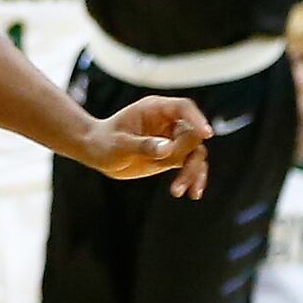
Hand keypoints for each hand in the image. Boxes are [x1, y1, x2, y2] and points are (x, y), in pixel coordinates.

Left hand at [85, 95, 210, 195]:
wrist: (96, 152)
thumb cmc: (104, 142)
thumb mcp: (119, 144)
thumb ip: (142, 145)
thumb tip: (168, 149)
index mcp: (155, 109)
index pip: (183, 108)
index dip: (197, 119)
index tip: (206, 134)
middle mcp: (167, 122)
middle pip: (193, 135)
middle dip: (189, 157)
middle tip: (173, 178)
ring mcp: (172, 139)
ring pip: (195, 153)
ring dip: (192, 172)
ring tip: (178, 191)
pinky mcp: (172, 156)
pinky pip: (190, 165)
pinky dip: (194, 177)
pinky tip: (193, 193)